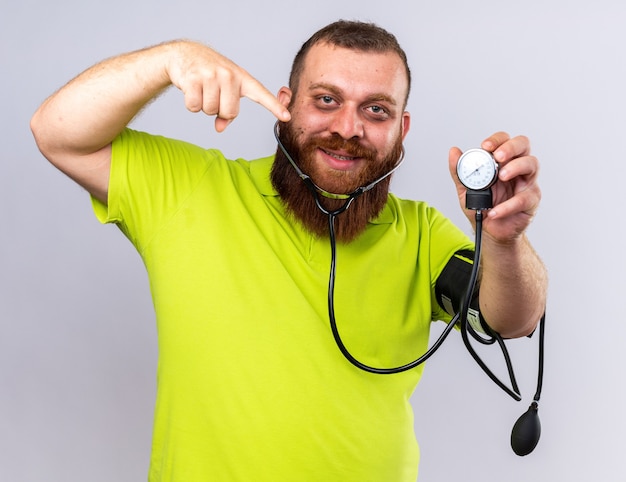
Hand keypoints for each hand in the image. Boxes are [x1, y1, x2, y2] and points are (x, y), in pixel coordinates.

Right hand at [165, 40, 290, 131]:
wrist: (184, 53)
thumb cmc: (209, 74)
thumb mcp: (224, 88)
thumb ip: (227, 110)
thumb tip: (220, 127)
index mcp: (242, 78)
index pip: (261, 94)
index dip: (275, 107)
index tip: (287, 117)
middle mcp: (229, 75)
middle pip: (229, 112)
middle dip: (219, 111)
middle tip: (212, 94)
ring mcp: (212, 75)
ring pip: (210, 111)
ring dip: (203, 106)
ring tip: (201, 89)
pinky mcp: (194, 78)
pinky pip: (195, 107)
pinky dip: (191, 104)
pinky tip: (190, 88)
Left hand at [448, 132, 540, 243]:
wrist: (489, 231)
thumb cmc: (482, 206)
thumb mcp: (466, 188)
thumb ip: (459, 171)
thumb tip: (453, 151)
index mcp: (502, 161)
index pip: (505, 141)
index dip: (497, 140)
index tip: (485, 146)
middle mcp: (517, 168)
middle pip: (524, 145)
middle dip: (511, 147)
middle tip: (498, 156)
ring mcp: (526, 183)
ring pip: (532, 164)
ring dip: (515, 167)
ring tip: (501, 177)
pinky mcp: (531, 201)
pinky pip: (523, 199)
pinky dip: (507, 206)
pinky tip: (494, 211)